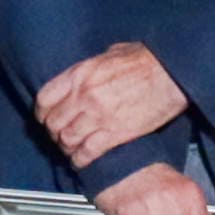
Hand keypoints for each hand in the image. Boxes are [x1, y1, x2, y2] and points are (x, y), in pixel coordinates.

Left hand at [31, 43, 188, 164]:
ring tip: (71, 150)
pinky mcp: (115, 133)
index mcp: (80, 74)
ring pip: (67, 140)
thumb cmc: (147, 59)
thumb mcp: (112, 53)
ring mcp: (98, 116)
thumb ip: (93, 66)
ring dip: (67, 148)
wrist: (172, 73)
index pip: (44, 99)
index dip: (42, 113)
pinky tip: (81, 161)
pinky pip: (87, 152)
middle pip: (53, 123)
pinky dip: (81, 160)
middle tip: (60, 137)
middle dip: (54, 133)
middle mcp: (84, 96)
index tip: (46, 119)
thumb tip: (87, 73)